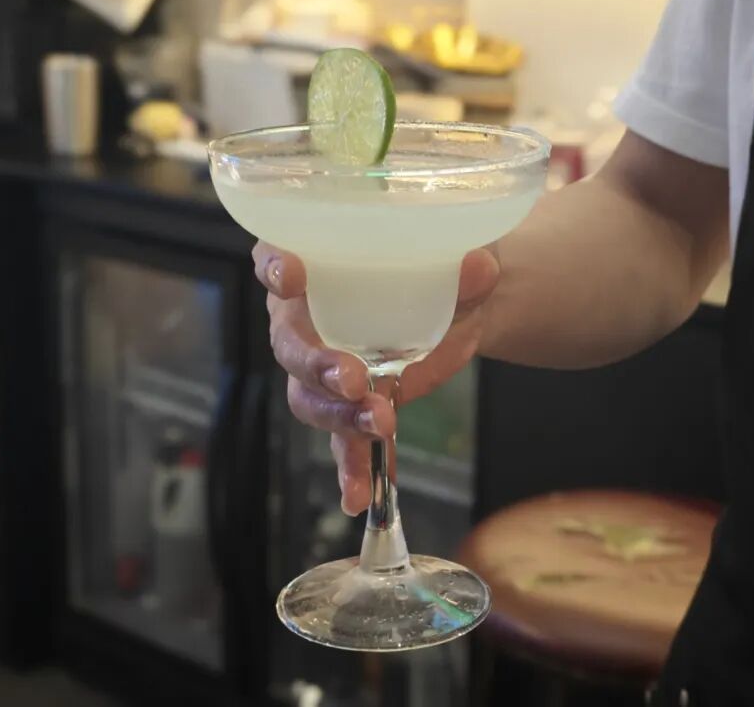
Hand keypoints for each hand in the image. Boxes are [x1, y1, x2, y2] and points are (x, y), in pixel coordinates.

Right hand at [253, 241, 498, 514]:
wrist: (459, 307)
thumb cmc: (438, 266)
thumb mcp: (456, 261)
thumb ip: (466, 266)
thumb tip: (478, 266)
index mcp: (318, 262)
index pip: (275, 257)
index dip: (275, 267)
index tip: (291, 277)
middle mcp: (305, 314)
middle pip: (290, 342)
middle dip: (316, 363)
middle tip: (353, 379)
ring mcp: (323, 365)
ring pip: (310, 396)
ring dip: (340, 415)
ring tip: (379, 423)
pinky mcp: (351, 405)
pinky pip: (341, 441)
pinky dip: (351, 468)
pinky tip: (359, 497)